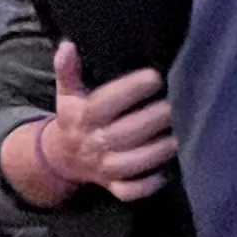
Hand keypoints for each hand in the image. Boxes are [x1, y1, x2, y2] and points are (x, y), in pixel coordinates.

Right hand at [38, 40, 177, 198]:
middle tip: (174, 107)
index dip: (130, 90)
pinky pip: (128, 192)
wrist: (60, 157)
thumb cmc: (74, 117)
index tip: (155, 77)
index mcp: (82, 116)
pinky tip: (164, 174)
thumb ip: (68, 71)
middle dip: (151, 121)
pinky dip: (145, 186)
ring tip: (176, 138)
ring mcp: (102, 167)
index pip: (104, 104)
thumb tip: (67, 45)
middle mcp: (93, 142)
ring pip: (129, 164)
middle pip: (123, 134)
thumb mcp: (67, 94)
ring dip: (155, 153)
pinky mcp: (112, 185)